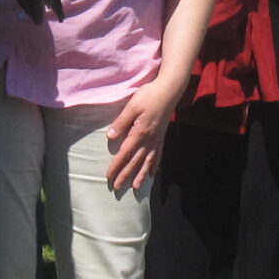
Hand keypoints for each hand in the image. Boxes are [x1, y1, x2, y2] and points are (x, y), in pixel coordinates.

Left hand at [105, 75, 182, 192]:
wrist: (169, 90)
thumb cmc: (149, 96)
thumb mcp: (132, 106)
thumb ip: (121, 122)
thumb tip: (110, 137)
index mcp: (140, 133)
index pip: (125, 153)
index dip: (116, 166)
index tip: (109, 176)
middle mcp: (149, 140)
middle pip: (135, 162)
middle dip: (126, 175)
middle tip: (117, 188)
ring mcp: (157, 140)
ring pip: (147, 162)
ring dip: (141, 175)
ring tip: (136, 187)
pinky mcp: (161, 137)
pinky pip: (158, 155)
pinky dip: (154, 166)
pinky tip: (152, 174)